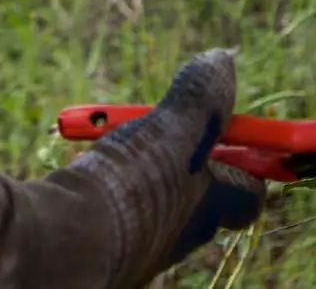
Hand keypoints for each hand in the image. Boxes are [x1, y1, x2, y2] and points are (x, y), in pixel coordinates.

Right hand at [58, 50, 263, 285]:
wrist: (62, 245)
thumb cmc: (129, 187)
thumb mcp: (172, 128)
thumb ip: (201, 96)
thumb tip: (225, 60)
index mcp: (209, 209)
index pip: (250, 194)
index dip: (253, 162)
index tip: (242, 131)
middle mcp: (181, 236)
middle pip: (201, 199)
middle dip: (189, 164)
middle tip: (165, 129)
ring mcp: (142, 249)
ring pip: (156, 207)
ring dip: (145, 175)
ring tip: (118, 146)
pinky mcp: (104, 254)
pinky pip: (118, 216)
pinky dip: (111, 192)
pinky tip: (88, 176)